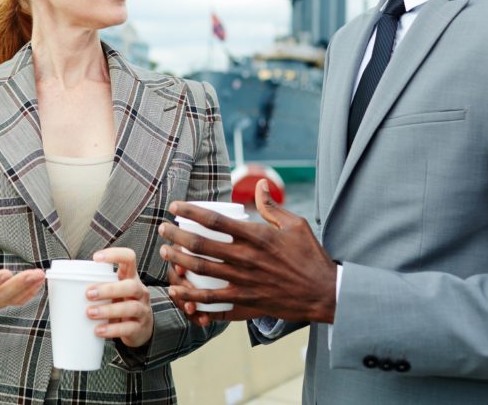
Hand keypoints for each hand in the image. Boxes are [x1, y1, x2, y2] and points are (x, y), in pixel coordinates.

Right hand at [0, 225, 45, 312]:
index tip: (6, 273)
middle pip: (0, 294)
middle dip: (18, 284)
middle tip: (34, 274)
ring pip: (10, 299)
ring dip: (27, 287)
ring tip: (40, 276)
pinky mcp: (0, 303)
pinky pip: (16, 301)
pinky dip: (29, 293)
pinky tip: (38, 283)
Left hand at [86, 247, 152, 347]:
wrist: (140, 329)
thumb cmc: (119, 303)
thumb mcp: (113, 291)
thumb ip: (95, 284)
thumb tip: (56, 280)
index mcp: (130, 277)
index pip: (129, 257)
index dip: (114, 255)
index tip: (96, 258)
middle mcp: (139, 291)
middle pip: (130, 286)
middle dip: (108, 289)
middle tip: (88, 294)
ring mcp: (142, 310)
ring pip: (130, 307)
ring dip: (108, 310)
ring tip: (90, 313)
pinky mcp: (139, 328)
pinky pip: (128, 328)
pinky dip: (112, 329)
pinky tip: (99, 330)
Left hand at [158, 181, 336, 323]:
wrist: (324, 293)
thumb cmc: (311, 256)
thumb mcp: (296, 225)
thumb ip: (272, 206)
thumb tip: (259, 184)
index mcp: (256, 237)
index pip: (215, 221)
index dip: (190, 212)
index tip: (175, 207)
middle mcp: (246, 259)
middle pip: (200, 246)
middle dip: (176, 236)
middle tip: (163, 230)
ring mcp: (244, 284)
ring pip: (202, 273)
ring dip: (179, 263)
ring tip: (165, 254)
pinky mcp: (246, 305)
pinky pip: (214, 303)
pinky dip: (194, 299)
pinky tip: (179, 293)